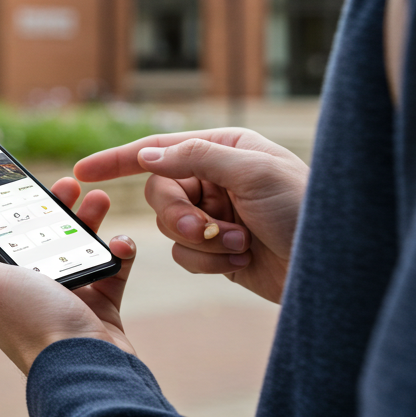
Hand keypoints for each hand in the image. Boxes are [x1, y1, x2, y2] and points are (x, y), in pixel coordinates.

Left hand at [0, 179, 137, 373]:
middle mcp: (29, 294)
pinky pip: (110, 271)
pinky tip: (119, 243)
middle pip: (43, 239)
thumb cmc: (34, 324)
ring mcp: (66, 302)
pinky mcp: (99, 309)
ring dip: (89, 222)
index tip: (24, 183)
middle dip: (57, 209)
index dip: (11, 210)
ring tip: (99, 198)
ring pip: (78, 249)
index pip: (0, 240)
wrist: (88, 369)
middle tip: (69, 184)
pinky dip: (117, 253)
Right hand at [74, 128, 307, 303]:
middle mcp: (215, 179)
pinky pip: (184, 256)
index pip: (158, 150)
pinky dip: (208, 262)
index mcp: (223, 148)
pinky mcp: (216, 251)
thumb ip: (196, 158)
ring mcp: (214, 216)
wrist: (334, 268)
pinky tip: (241, 262)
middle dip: (180, 216)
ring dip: (201, 242)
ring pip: (168, 228)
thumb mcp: (254, 172)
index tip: (82, 173)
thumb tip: (146, 156)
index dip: (117, 160)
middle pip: (159, 193)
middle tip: (207, 230)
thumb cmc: (304, 209)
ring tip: (238, 247)